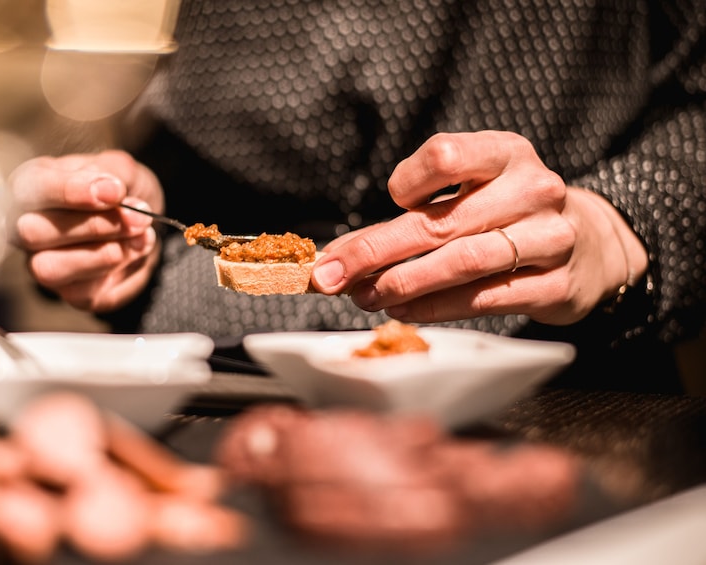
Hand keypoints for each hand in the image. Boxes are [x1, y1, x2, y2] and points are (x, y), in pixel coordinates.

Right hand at [8, 150, 163, 311]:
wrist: (144, 225)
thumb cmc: (122, 191)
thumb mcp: (121, 169)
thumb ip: (112, 172)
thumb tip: (108, 191)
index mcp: (30, 185)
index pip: (29, 188)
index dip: (71, 191)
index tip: (115, 191)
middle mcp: (24, 226)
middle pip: (31, 232)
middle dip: (93, 225)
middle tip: (137, 216)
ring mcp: (41, 263)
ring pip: (49, 268)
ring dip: (105, 252)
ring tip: (141, 235)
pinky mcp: (68, 292)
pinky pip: (82, 291)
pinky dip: (118, 269)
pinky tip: (137, 250)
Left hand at [311, 131, 647, 324]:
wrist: (589, 245)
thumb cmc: (509, 214)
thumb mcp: (471, 194)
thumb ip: (413, 215)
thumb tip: (339, 255)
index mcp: (505, 154)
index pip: (447, 155)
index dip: (408, 181)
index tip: (391, 201)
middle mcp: (532, 189)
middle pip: (442, 221)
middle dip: (376, 251)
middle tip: (331, 275)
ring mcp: (550, 237)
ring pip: (463, 262)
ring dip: (403, 283)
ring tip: (364, 296)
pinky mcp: (556, 284)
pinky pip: (484, 299)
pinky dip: (435, 307)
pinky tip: (403, 310)